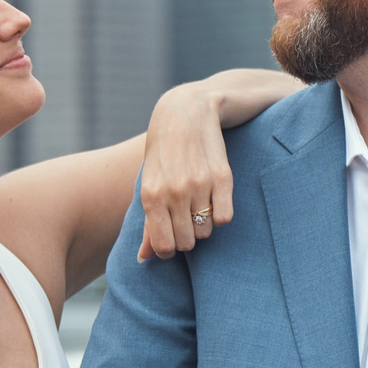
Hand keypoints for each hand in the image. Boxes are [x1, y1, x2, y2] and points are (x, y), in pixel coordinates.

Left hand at [136, 82, 234, 260]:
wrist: (187, 108)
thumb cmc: (164, 149)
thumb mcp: (149, 181)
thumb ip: (148, 222)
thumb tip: (142, 259)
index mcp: (151, 195)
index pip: (163, 246)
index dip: (168, 249)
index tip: (172, 237)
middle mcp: (174, 192)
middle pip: (186, 243)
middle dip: (187, 237)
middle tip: (186, 220)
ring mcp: (200, 184)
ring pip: (206, 232)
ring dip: (204, 224)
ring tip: (199, 204)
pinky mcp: (223, 177)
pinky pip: (225, 218)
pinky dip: (221, 214)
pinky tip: (214, 199)